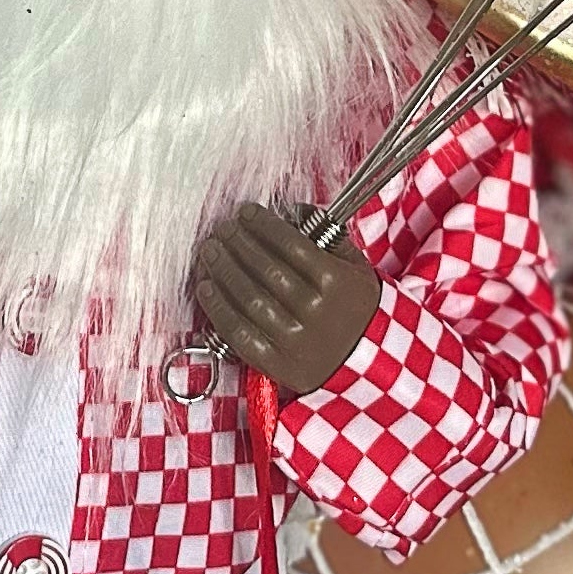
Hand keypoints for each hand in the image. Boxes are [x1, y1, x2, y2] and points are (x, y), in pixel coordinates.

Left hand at [192, 203, 378, 396]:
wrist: (366, 361)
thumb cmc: (356, 307)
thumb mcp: (354, 266)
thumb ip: (325, 235)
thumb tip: (290, 210)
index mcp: (336, 283)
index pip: (291, 245)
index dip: (263, 225)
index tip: (246, 212)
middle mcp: (315, 311)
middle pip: (266, 270)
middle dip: (239, 243)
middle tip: (223, 228)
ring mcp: (295, 340)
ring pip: (249, 300)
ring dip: (223, 270)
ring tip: (210, 251)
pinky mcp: (278, 363)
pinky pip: (239, 334)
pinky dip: (218, 308)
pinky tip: (205, 288)